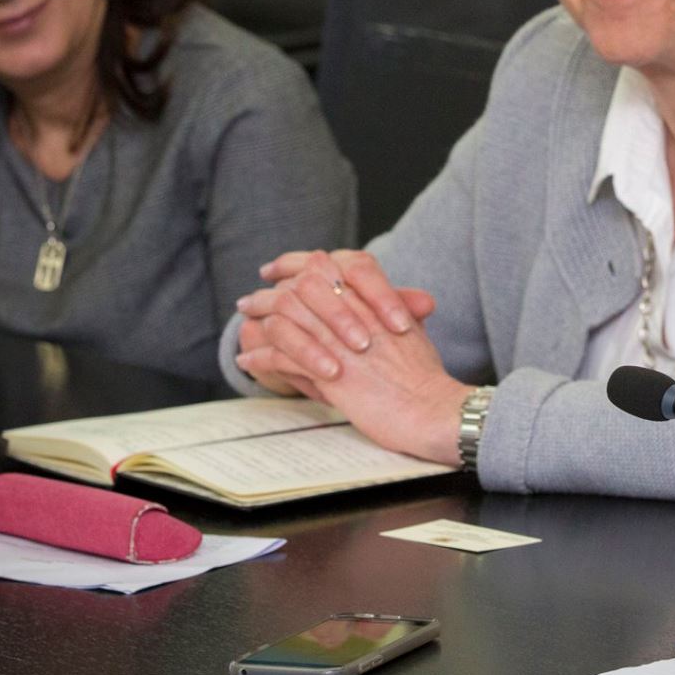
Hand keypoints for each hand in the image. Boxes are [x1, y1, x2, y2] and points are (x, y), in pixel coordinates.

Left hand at [235, 251, 468, 462]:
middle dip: (270, 293)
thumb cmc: (424, 378)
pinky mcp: (330, 372)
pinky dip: (261, 357)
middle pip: (299, 288)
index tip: (278, 272)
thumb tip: (363, 311)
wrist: (432, 409)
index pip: (325, 267)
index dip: (297, 265)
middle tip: (249, 300)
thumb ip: (385, 317)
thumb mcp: (409, 334)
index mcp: (373, 300)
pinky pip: (282, 357)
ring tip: (242, 328)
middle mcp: (354, 314)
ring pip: (286, 317)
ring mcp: (340, 341)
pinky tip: (249, 360)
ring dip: (259, 321)